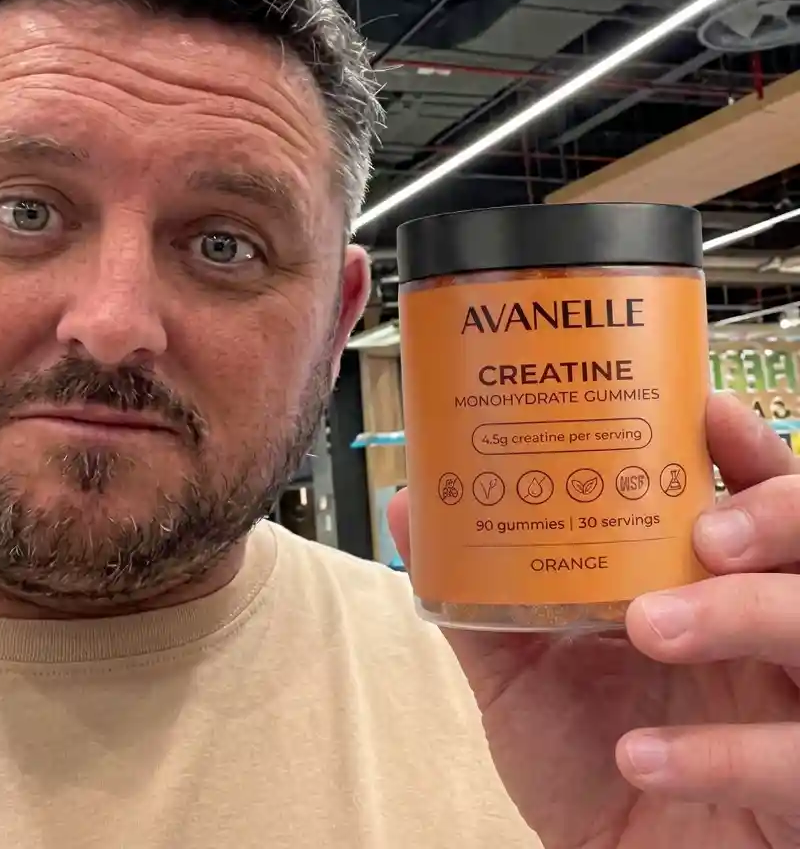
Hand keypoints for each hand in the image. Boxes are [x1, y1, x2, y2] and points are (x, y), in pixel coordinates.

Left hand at [388, 394, 799, 848]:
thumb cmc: (583, 759)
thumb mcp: (520, 671)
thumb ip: (476, 592)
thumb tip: (411, 504)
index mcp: (708, 585)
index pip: (754, 495)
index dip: (745, 447)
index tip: (702, 411)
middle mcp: (768, 632)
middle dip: (771, 515)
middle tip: (700, 528)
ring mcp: (797, 706)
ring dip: (742, 614)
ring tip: (650, 623)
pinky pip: (799, 761)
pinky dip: (720, 753)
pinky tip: (642, 755)